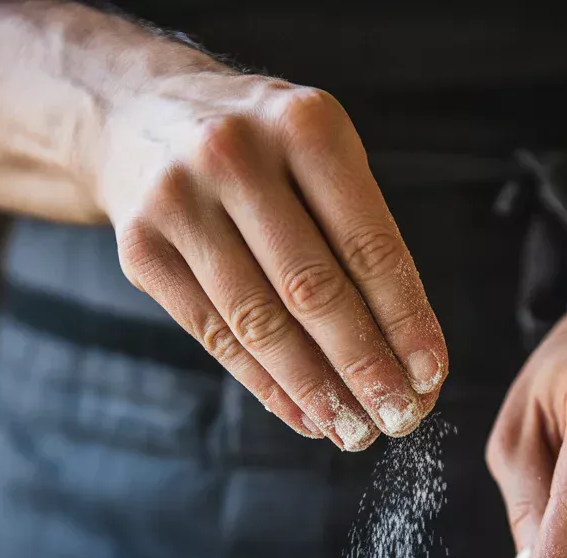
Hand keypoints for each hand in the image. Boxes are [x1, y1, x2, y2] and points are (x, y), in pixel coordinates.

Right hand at [93, 69, 446, 448]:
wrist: (136, 118)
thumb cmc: (262, 154)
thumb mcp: (319, 157)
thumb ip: (358, 237)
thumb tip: (407, 356)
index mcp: (303, 125)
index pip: (368, 244)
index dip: (404, 319)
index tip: (430, 375)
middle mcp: (235, 155)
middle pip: (312, 289)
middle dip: (363, 366)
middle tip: (398, 419)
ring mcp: (179, 203)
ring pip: (260, 324)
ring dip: (316, 390)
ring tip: (353, 431)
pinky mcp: (143, 251)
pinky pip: (216, 337)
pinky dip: (267, 387)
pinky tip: (305, 416)